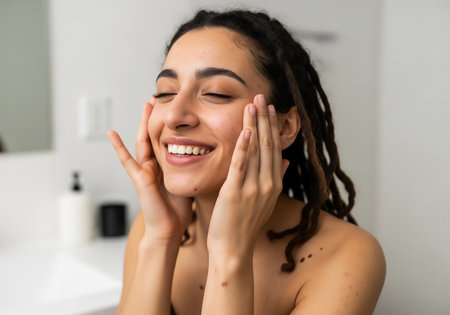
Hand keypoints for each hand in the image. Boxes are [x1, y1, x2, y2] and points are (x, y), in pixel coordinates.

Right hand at [107, 100, 191, 241]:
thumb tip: (207, 157)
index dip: (170, 123)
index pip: (167, 140)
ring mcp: (145, 171)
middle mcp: (155, 166)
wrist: (170, 229)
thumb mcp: (187, 183)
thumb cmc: (178, 211)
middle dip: (156, 117)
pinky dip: (119, 148)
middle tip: (158, 98)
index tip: (174, 107)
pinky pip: (127, 161)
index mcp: (166, 166)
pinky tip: (112, 134)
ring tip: (145, 105)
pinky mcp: (140, 179)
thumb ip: (191, 169)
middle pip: (154, 136)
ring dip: (144, 123)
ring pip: (143, 142)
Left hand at [207, 94, 288, 255]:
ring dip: (255, 125)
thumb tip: (284, 161)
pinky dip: (244, 146)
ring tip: (253, 105)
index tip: (269, 108)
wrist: (233, 249)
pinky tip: (246, 130)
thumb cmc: (244, 226)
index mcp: (273, 184)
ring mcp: (253, 188)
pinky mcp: (236, 192)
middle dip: (264, 119)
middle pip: (267, 145)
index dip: (272, 127)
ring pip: (256, 150)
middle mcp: (267, 184)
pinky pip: (241, 165)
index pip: (274, 149)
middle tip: (261, 96)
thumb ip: (274, 179)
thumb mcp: (264, 202)